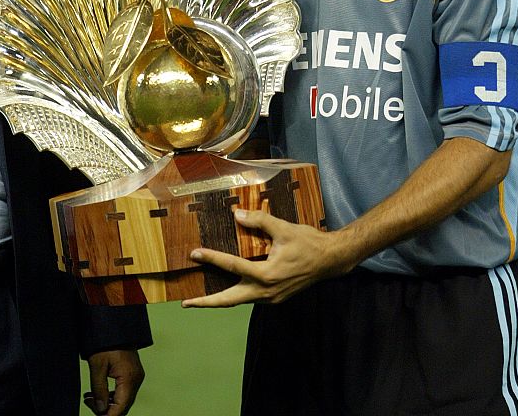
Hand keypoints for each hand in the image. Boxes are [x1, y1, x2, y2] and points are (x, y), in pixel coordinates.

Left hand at [84, 349, 144, 415]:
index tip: (93, 411)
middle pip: (123, 406)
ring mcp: (136, 377)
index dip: (107, 415)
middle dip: (105, 409)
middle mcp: (136, 379)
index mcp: (129, 378)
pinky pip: (124, 392)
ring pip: (123, 400)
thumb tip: (100, 410)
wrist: (115, 327)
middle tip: (88, 401)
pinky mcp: (133, 374)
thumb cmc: (106, 343)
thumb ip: (99, 390)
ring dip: (108, 403)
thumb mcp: (98, 366)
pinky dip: (112, 396)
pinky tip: (99, 392)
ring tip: (90, 397)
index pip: (120, 408)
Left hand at [181, 208, 345, 307]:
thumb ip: (259, 221)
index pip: (232, 266)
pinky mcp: (276, 298)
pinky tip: (228, 287)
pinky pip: (251, 297)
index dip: (211, 258)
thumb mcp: (283, 228)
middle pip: (229, 301)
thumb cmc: (308, 242)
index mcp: (266, 275)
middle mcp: (266, 292)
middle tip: (186, 303)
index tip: (195, 253)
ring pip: (240, 301)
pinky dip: (237, 293)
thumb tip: (236, 214)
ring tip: (200, 298)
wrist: (330, 260)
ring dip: (220, 300)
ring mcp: (271, 298)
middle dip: (206, 302)